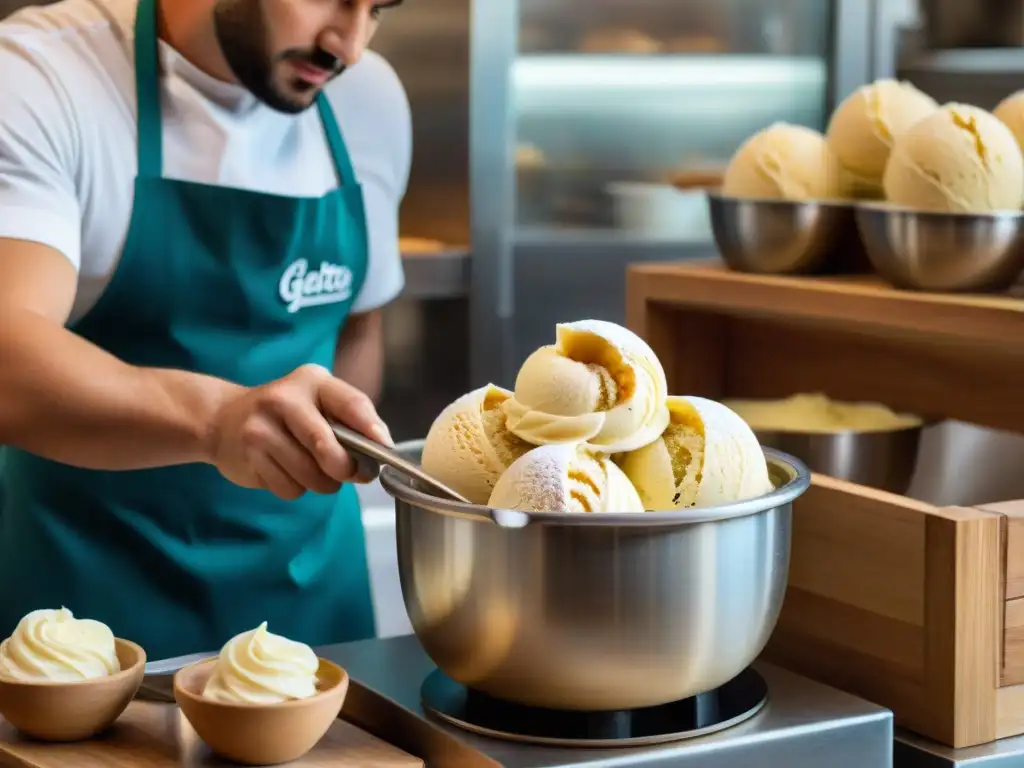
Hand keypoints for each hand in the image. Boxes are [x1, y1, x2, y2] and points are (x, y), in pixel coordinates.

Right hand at [207, 364, 392, 499]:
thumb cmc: (288, 415)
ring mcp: (261, 428)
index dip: (372, 430)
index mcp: (312, 381)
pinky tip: (287, 471)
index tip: (385, 449)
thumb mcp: (318, 403)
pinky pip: (290, 488)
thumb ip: (350, 422)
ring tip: (315, 470)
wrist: (224, 420)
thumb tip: (382, 451)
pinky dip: (297, 489)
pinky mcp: (249, 456)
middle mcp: (284, 399)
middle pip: (327, 447)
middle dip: (345, 468)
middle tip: (352, 473)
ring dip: (322, 483)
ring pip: (310, 475)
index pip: (351, 404)